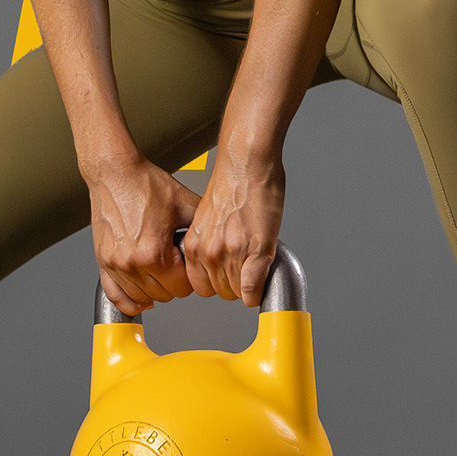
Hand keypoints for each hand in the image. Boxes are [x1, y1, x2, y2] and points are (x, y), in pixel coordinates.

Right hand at [89, 158, 202, 316]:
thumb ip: (202, 229)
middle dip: (173, 283)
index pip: (182, 288)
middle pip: (163, 296)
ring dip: (154, 290)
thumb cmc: (145, 184)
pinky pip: (115, 296)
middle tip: (174, 264)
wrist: (115, 172)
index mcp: (155, 252)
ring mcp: (115, 264)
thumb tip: (215, 245)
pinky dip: (129, 300)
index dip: (190, 277)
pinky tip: (140, 294)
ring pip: (141, 298)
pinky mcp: (102, 262)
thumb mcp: (185, 204)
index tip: (188, 265)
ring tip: (159, 271)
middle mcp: (132, 263)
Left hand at [181, 155, 285, 307]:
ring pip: (238, 292)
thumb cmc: (232, 182)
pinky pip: (252, 290)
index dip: (215, 282)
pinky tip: (262, 278)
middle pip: (219, 292)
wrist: (247, 163)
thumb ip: (208, 243)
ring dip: (249, 283)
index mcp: (194, 243)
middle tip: (244, 266)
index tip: (225, 275)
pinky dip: (258, 290)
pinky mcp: (255, 252)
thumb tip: (217, 262)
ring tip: (255, 262)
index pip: (199, 286)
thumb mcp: (206, 218)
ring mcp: (231, 254)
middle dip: (233, 283)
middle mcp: (208, 251)